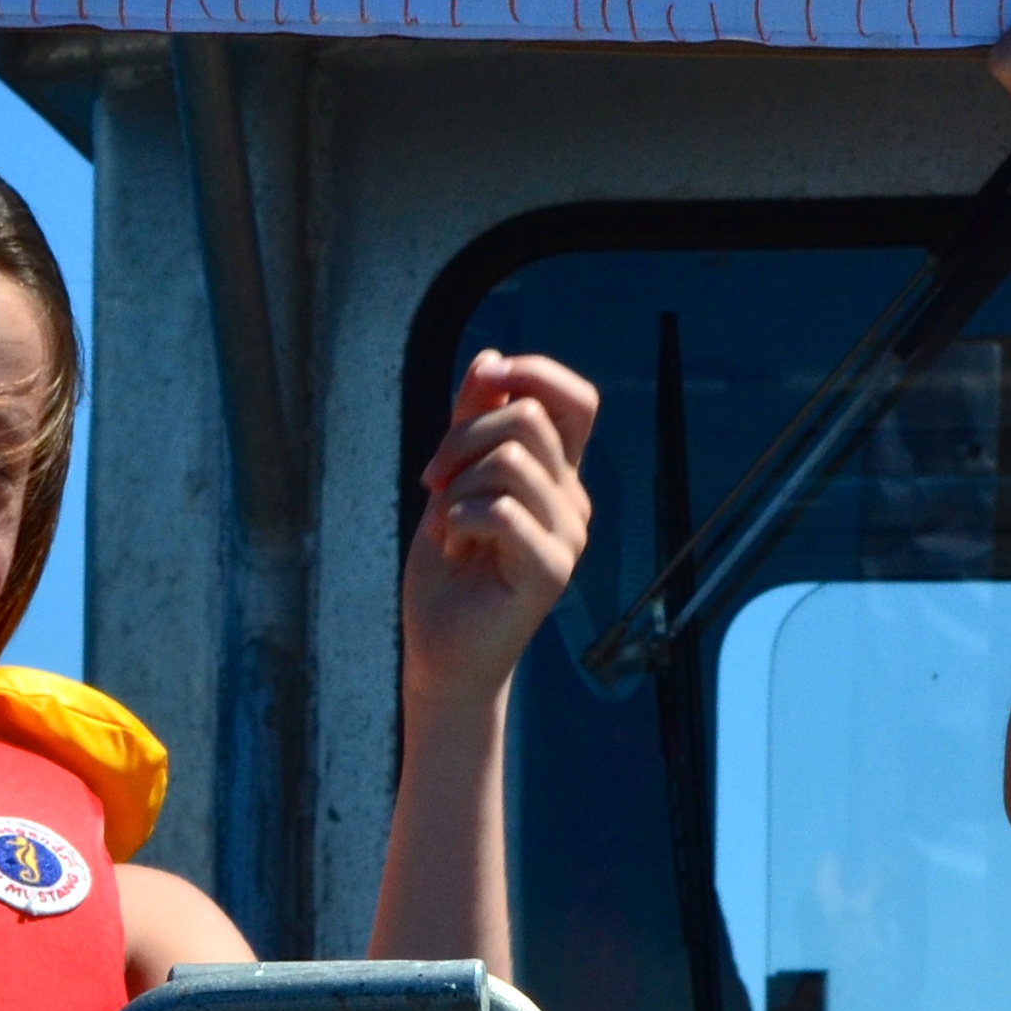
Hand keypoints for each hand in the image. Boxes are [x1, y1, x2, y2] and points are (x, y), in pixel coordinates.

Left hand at [403, 353, 596, 713]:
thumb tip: (489, 359)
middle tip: (434, 481)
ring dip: (455, 488)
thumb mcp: (452, 478)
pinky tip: (452, 545)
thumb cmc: (448, 567)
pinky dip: (457, 518)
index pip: (576, 400)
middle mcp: (571, 500)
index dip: (535, 372)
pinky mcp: (551, 571)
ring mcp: (568, 536)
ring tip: (444, 525)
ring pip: (511, 461)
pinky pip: (501, 511)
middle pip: (527, 418)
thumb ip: (471, 421)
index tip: (485, 381)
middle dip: (461, 437)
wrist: (441, 651)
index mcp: (556, 474)